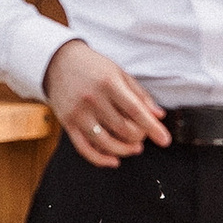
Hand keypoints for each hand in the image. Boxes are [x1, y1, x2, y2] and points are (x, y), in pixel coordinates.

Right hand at [45, 37, 169, 168]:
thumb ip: (139, 94)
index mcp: (108, 83)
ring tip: (134, 148)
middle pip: (122, 129)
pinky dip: (100, 159)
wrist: (58, 61)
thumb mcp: (119, 73)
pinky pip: (84, 148)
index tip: (164, 140)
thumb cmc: (93, 66)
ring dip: (124, 150)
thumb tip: (158, 115)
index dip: (152, 127)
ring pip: (105, 142)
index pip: (135, 110)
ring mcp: (78, 113)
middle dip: (139, 137)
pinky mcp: (67, 123)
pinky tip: (114, 160)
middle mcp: (92, 99)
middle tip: (144, 136)